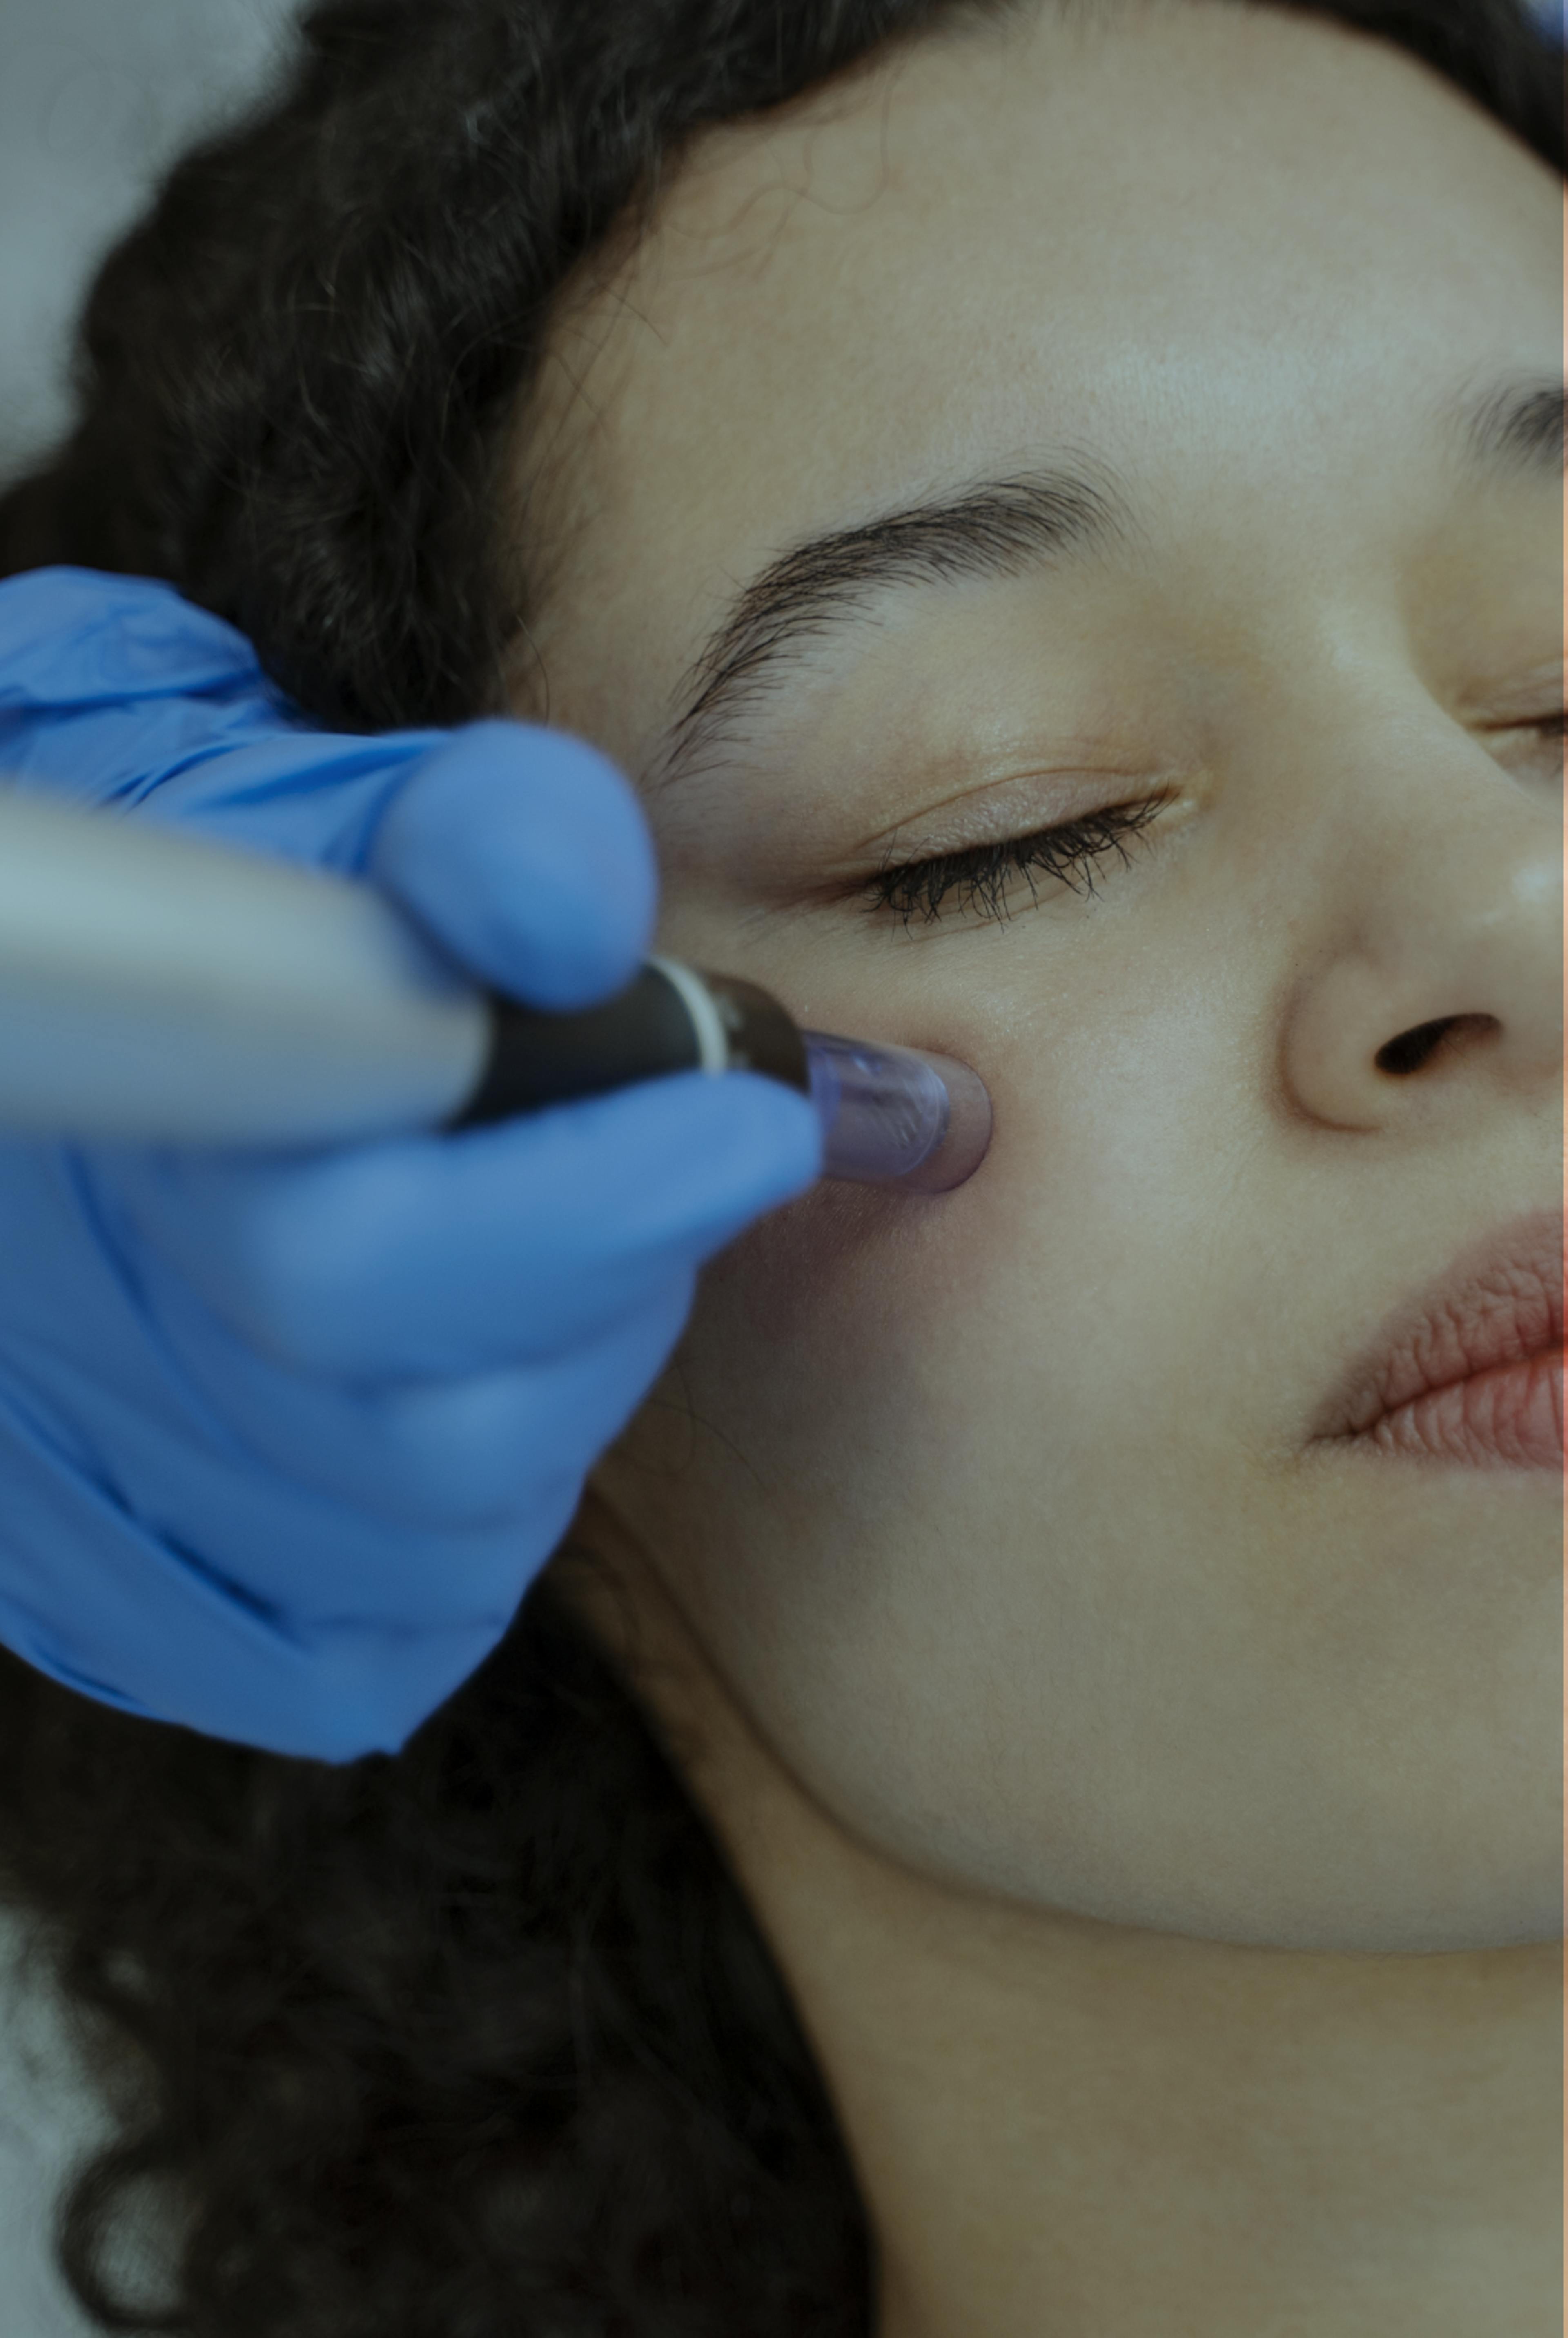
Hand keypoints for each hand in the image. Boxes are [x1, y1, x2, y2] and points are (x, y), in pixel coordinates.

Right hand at [0, 569, 820, 1759]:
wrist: (78, 1047)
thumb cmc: (258, 922)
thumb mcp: (359, 821)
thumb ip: (487, 836)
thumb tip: (577, 912)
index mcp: (153, 1150)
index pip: (368, 1261)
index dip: (595, 1210)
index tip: (755, 1124)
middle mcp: (108, 1349)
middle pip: (434, 1434)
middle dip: (613, 1297)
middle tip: (675, 1172)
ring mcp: (107, 1493)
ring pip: (429, 1553)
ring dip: (557, 1413)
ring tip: (559, 1274)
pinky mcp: (127, 1601)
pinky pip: (362, 1659)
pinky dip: (463, 1561)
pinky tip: (472, 1411)